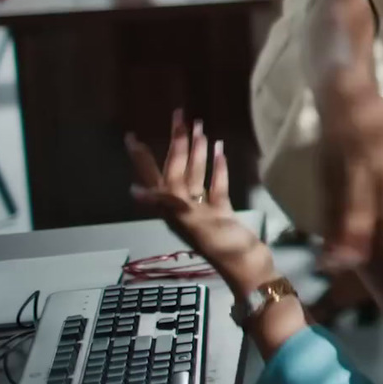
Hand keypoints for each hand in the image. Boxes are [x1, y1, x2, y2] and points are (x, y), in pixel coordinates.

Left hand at [127, 111, 273, 294]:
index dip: (142, 158)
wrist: (250, 268)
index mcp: (173, 210)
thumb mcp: (193, 225)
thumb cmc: (223, 247)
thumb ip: (167, 204)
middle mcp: (183, 208)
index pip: (154, 177)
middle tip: (179, 116)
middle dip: (177, 143)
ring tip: (199, 126)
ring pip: (196, 175)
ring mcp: (204, 210)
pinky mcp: (223, 212)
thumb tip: (134, 190)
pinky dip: (218, 168)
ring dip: (198, 152)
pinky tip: (220, 150)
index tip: (132, 136)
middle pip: (177, 170)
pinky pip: (216, 186)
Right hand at [318, 93, 382, 267]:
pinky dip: (325, 230)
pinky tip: (327, 255)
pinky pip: (324, 207)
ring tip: (337, 266)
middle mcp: (362, 167)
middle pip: (358, 203)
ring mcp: (338, 173)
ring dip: (336, 237)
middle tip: (357, 261)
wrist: (343, 98)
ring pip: (336, 209)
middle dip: (356, 233)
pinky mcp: (321, 176)